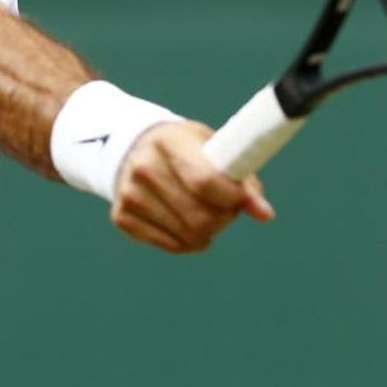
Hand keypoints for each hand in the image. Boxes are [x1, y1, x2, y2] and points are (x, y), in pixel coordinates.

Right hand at [111, 121, 273, 253]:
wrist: (134, 149)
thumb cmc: (185, 148)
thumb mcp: (212, 147)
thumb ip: (241, 177)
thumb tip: (264, 214)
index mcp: (168, 141)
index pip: (205, 181)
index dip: (233, 198)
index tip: (243, 199)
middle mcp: (143, 167)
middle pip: (200, 216)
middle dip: (224, 218)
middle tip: (226, 207)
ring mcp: (129, 194)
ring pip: (189, 236)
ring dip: (208, 232)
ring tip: (206, 212)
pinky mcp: (122, 217)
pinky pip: (172, 246)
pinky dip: (188, 241)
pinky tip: (186, 222)